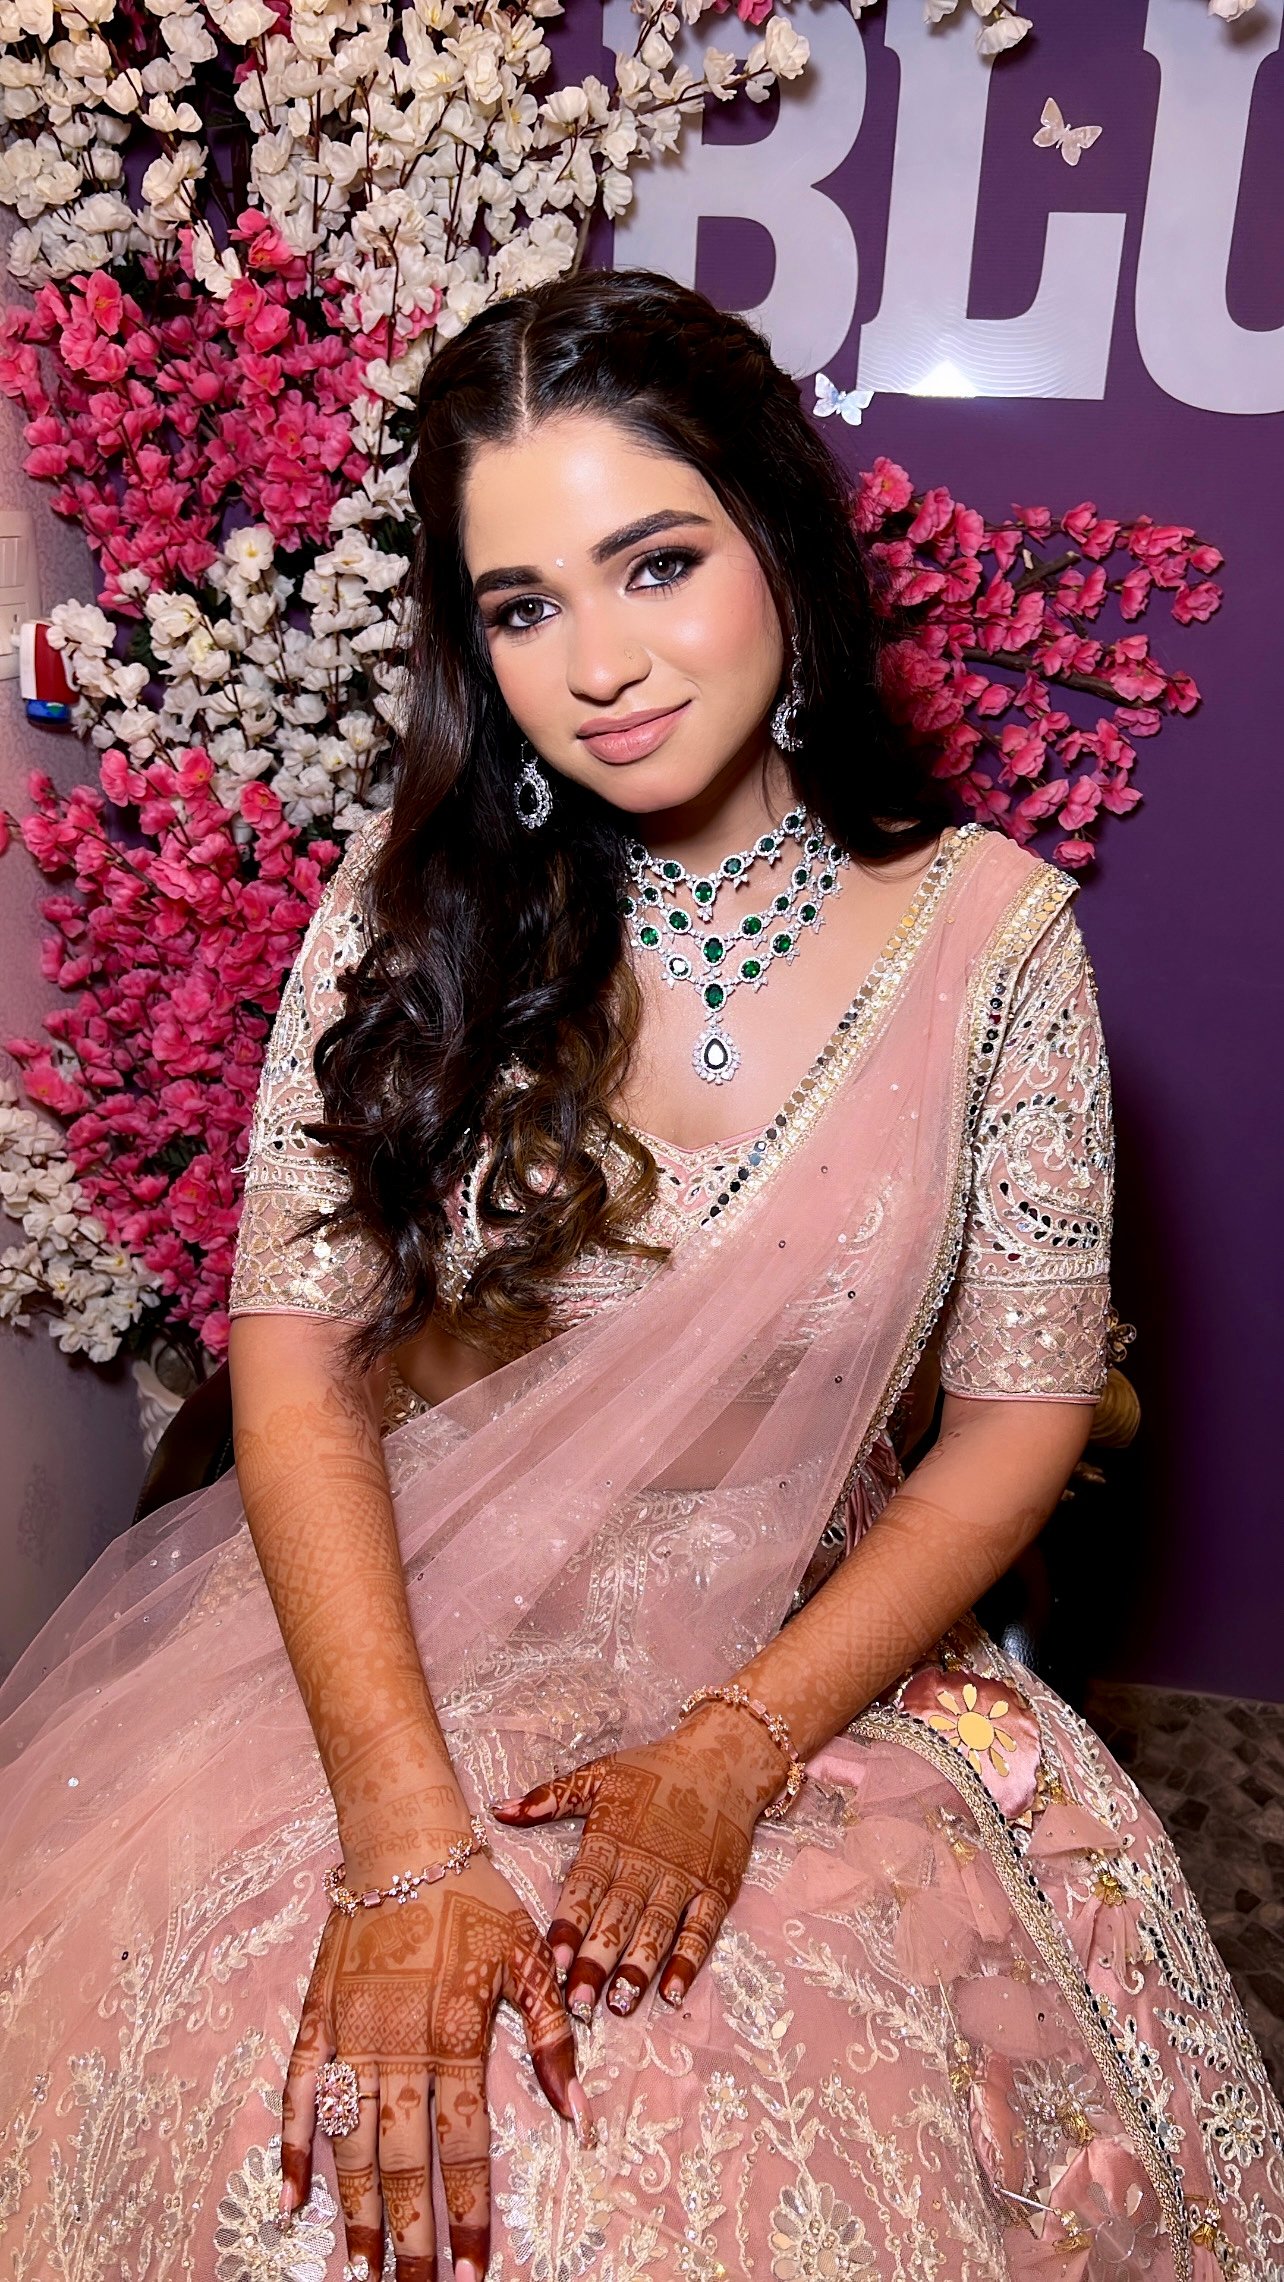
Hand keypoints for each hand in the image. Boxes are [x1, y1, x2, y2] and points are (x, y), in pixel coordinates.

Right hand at [279, 1854, 590, 2281]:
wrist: (403, 1840)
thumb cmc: (475, 1897)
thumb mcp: (531, 1958)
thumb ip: (550, 2038)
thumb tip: (577, 2112)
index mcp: (455, 2034)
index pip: (462, 2145)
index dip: (466, 2212)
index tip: (471, 2272)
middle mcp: (398, 2043)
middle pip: (402, 2159)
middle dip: (410, 2235)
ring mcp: (351, 2034)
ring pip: (348, 2140)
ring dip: (355, 2210)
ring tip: (361, 2272)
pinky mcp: (316, 2020)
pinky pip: (300, 2094)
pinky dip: (294, 2148)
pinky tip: (291, 2199)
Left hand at [491, 1704, 785, 2020]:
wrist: (721, 1759)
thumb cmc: (654, 1769)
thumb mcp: (599, 1774)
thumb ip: (549, 1797)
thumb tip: (499, 1810)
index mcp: (611, 1838)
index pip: (584, 1887)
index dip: (568, 1925)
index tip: (551, 1960)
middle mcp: (646, 1862)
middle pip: (618, 1916)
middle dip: (596, 1960)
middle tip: (577, 2002)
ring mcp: (683, 1878)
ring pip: (657, 1928)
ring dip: (637, 1967)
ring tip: (618, 2003)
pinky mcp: (716, 1889)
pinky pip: (702, 1929)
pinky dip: (688, 1961)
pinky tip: (671, 1991)